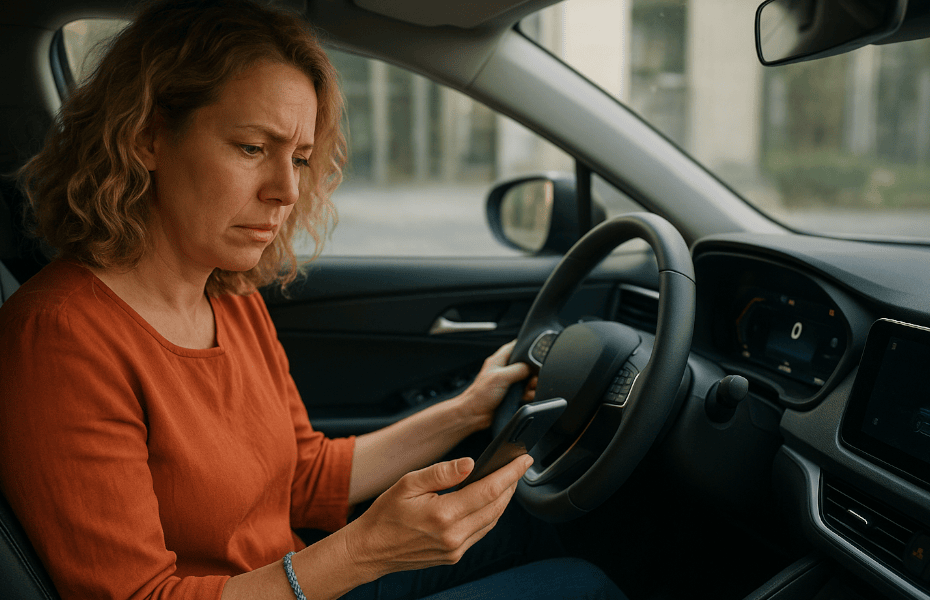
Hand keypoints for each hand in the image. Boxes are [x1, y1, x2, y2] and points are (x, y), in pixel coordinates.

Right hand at [342, 455, 532, 578]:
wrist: (370, 549)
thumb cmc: (385, 515)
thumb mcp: (408, 483)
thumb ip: (442, 472)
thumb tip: (471, 463)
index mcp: (443, 515)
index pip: (488, 490)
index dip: (510, 473)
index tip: (523, 459)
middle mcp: (454, 536)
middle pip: (496, 506)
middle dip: (511, 484)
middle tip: (519, 465)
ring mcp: (455, 549)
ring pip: (492, 521)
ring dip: (503, 499)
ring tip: (507, 479)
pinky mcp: (454, 556)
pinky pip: (481, 532)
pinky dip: (490, 514)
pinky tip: (489, 501)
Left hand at [459, 340, 531, 427]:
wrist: (475, 415)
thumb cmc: (480, 395)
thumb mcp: (501, 377)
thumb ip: (518, 369)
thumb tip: (532, 367)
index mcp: (499, 360)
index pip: (516, 346)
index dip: (527, 349)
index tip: (535, 356)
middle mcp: (505, 369)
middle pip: (526, 364)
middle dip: (532, 372)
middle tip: (530, 378)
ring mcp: (509, 382)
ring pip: (529, 379)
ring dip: (532, 384)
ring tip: (527, 389)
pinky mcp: (512, 394)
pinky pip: (527, 391)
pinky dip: (529, 394)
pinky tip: (526, 397)